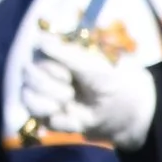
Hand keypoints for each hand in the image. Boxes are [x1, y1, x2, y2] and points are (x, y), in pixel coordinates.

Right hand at [25, 24, 156, 149]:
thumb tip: (39, 40)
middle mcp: (52, 71)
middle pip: (28, 73)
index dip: (47, 65)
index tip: (67, 74)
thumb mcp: (98, 68)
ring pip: (27, 95)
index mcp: (64, 53)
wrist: (134, 119)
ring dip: (46, 103)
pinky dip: (56, 120)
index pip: (37, 52)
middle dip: (47, 86)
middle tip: (70, 92)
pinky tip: (74, 122)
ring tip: (67, 106)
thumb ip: (68, 55)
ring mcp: (50, 94)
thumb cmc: (121, 84)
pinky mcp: (52, 116)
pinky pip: (37, 117)